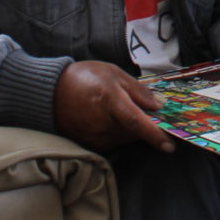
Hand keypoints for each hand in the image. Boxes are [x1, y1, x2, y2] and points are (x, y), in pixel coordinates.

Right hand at [53, 60, 173, 152]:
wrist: (49, 92)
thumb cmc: (84, 78)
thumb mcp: (113, 74)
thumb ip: (138, 90)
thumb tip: (159, 105)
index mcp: (111, 102)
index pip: (137, 123)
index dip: (155, 135)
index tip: (169, 145)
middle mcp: (104, 124)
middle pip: (135, 132)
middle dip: (146, 126)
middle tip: (149, 113)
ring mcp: (95, 137)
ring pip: (125, 138)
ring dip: (132, 129)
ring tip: (123, 111)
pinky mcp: (89, 144)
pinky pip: (113, 141)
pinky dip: (118, 133)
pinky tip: (112, 119)